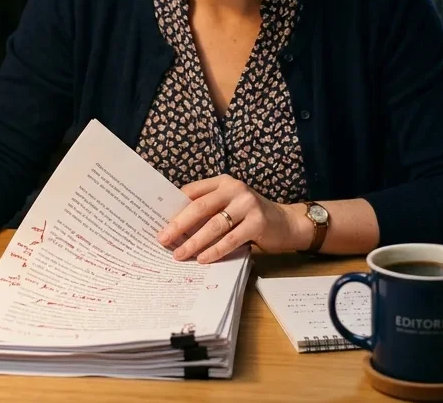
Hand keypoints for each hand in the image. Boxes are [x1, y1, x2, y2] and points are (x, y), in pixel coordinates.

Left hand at [157, 175, 308, 263]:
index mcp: (223, 182)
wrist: (286, 224)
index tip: (157, 221)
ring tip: (179, 254)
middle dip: (178, 225)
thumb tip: (174, 227)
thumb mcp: (229, 206)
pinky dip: (215, 250)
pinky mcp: (258, 222)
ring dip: (194, 242)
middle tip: (162, 239)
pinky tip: (203, 259)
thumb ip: (208, 210)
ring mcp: (248, 204)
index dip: (174, 207)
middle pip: (199, 207)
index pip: (192, 192)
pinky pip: (231, 239)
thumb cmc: (250, 217)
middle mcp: (235, 189)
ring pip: (214, 225)